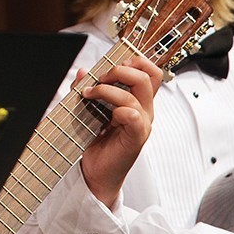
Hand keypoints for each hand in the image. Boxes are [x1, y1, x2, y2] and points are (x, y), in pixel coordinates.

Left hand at [77, 56, 162, 207]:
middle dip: (121, 69)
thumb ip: (87, 89)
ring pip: (137, 92)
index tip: (111, 65)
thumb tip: (84, 71)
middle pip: (148, 75)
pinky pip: (134, 115)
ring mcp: (142, 123)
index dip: (135, 61)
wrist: (94, 172)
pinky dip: (119, 109)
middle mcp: (143, 110)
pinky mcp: (136, 137)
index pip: (150, 71)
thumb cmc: (94, 142)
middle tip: (100, 78)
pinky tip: (105, 114)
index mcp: (136, 101)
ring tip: (90, 95)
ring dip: (108, 88)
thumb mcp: (88, 109)